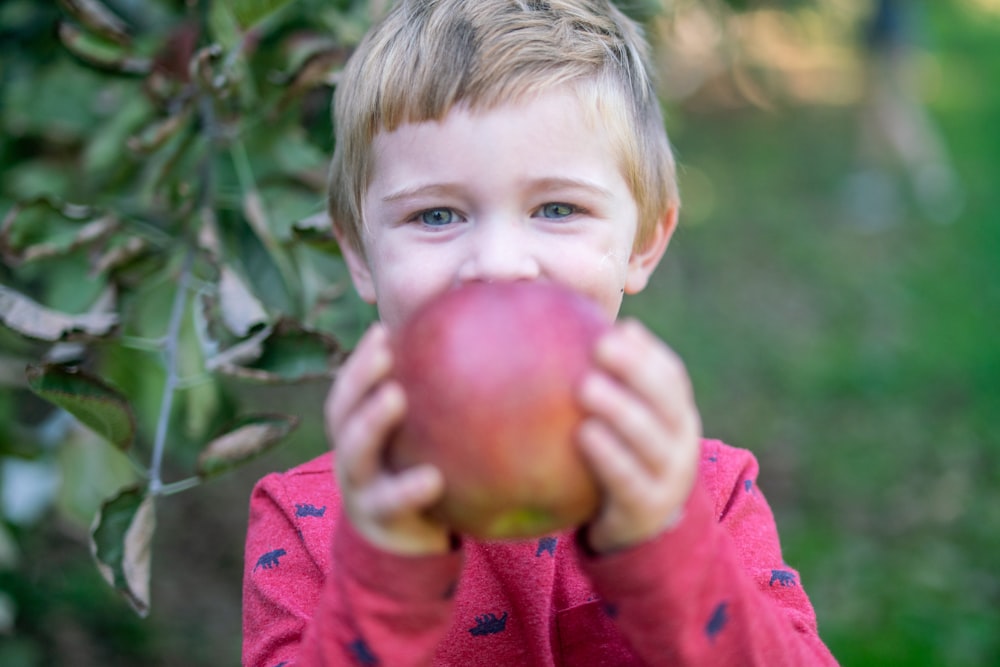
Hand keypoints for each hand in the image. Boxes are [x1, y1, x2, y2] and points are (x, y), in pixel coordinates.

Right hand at [324, 324, 451, 555]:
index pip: (351, 390)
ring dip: (371, 422)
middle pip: (342, 413)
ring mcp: (360, 491)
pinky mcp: (379, 524)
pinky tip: (433, 478)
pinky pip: (391, 504)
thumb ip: (440, 405)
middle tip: (385, 350)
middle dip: (358, 378)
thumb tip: (478, 347)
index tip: (383, 330)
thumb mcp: (424, 443)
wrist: (406, 552)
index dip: (361, 360)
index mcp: (359, 434)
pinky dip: (407, 489)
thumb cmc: (422, 480)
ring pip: (355, 454)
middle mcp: (352, 457)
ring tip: (395, 397)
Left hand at [577, 319, 701, 553]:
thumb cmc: (623, 463)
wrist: (642, 534)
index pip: (671, 376)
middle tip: (600, 346)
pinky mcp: (647, 509)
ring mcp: (669, 479)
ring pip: (651, 439)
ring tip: (586, 387)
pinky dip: (609, 456)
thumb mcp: (626, 426)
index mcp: (677, 417)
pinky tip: (584, 434)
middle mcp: (681, 444)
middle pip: (666, 400)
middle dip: (636, 369)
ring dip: (621, 409)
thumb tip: (573, 333)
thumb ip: (608, 387)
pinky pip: (628, 480)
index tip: (617, 329)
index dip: (647, 352)